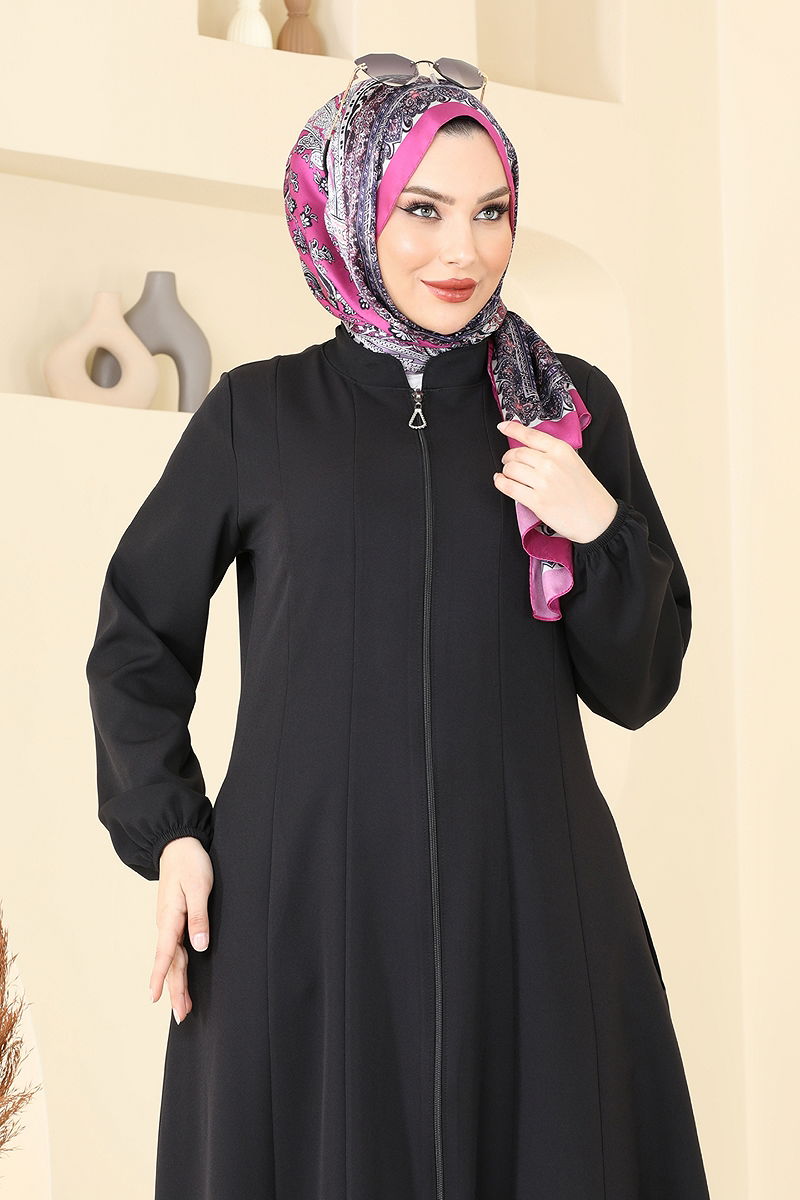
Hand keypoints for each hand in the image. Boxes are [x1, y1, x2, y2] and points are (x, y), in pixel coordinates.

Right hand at [148, 836, 213, 1024]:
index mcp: (170, 917)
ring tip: (182, 1007)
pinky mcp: (175, 919)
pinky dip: (177, 967)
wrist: (178, 845)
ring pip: (172, 958)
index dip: (161, 977)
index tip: (155, 999)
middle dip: (174, 990)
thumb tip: (199, 947)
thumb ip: (199, 918)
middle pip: (170, 963)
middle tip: (181, 1017)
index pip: (165, 954)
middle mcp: (166, 924)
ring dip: (176, 982)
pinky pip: (175, 949)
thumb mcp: (199, 887)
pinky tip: (179, 977)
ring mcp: (170, 923)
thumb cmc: (191, 864)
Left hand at [493, 420, 617, 542]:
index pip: (530, 435)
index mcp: (561, 450)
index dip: (512, 428)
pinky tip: (501, 481)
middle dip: (508, 457)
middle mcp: (551, 463)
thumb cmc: (586, 492)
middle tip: (508, 462)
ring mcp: (543, 482)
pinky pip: (509, 487)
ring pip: (510, 469)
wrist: (597, 518)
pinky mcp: (537, 501)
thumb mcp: (573, 462)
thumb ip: (552, 454)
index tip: (503, 426)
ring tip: (508, 475)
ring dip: (505, 471)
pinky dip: (500, 482)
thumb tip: (528, 449)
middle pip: (516, 453)